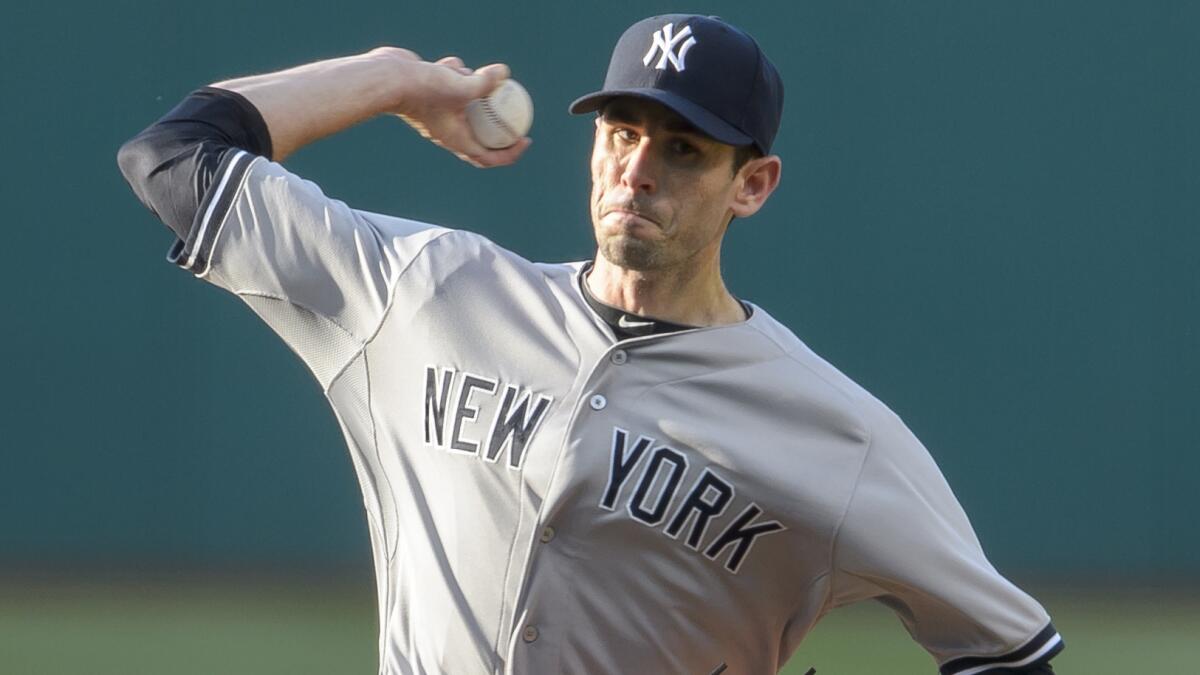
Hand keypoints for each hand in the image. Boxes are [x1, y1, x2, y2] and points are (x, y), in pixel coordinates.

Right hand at [381, 50, 531, 167]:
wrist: (387, 78)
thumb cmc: (423, 88)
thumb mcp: (462, 85)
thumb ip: (486, 82)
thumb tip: (504, 73)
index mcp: (456, 140)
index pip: (488, 157)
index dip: (510, 153)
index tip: (525, 139)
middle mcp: (447, 131)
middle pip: (481, 134)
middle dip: (499, 122)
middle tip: (515, 112)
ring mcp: (438, 113)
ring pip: (466, 102)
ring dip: (472, 87)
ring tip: (468, 74)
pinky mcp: (430, 95)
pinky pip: (451, 85)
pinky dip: (455, 74)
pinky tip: (448, 65)